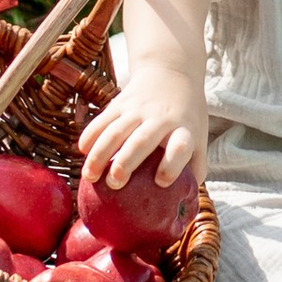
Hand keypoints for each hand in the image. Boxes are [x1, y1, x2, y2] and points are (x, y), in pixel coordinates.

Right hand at [79, 70, 205, 196]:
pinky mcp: (121, 101)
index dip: (172, 163)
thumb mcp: (199, 136)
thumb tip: (184, 209)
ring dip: (101, 153)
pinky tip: (82, 151)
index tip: (161, 180)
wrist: (172, 71)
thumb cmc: (186, 117)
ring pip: (116, 130)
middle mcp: (161, 118)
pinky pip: (102, 119)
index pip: (180, 146)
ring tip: (90, 176)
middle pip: (142, 140)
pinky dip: (91, 134)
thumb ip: (195, 168)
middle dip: (126, 162)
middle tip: (115, 184)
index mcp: (184, 129)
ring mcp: (139, 108)